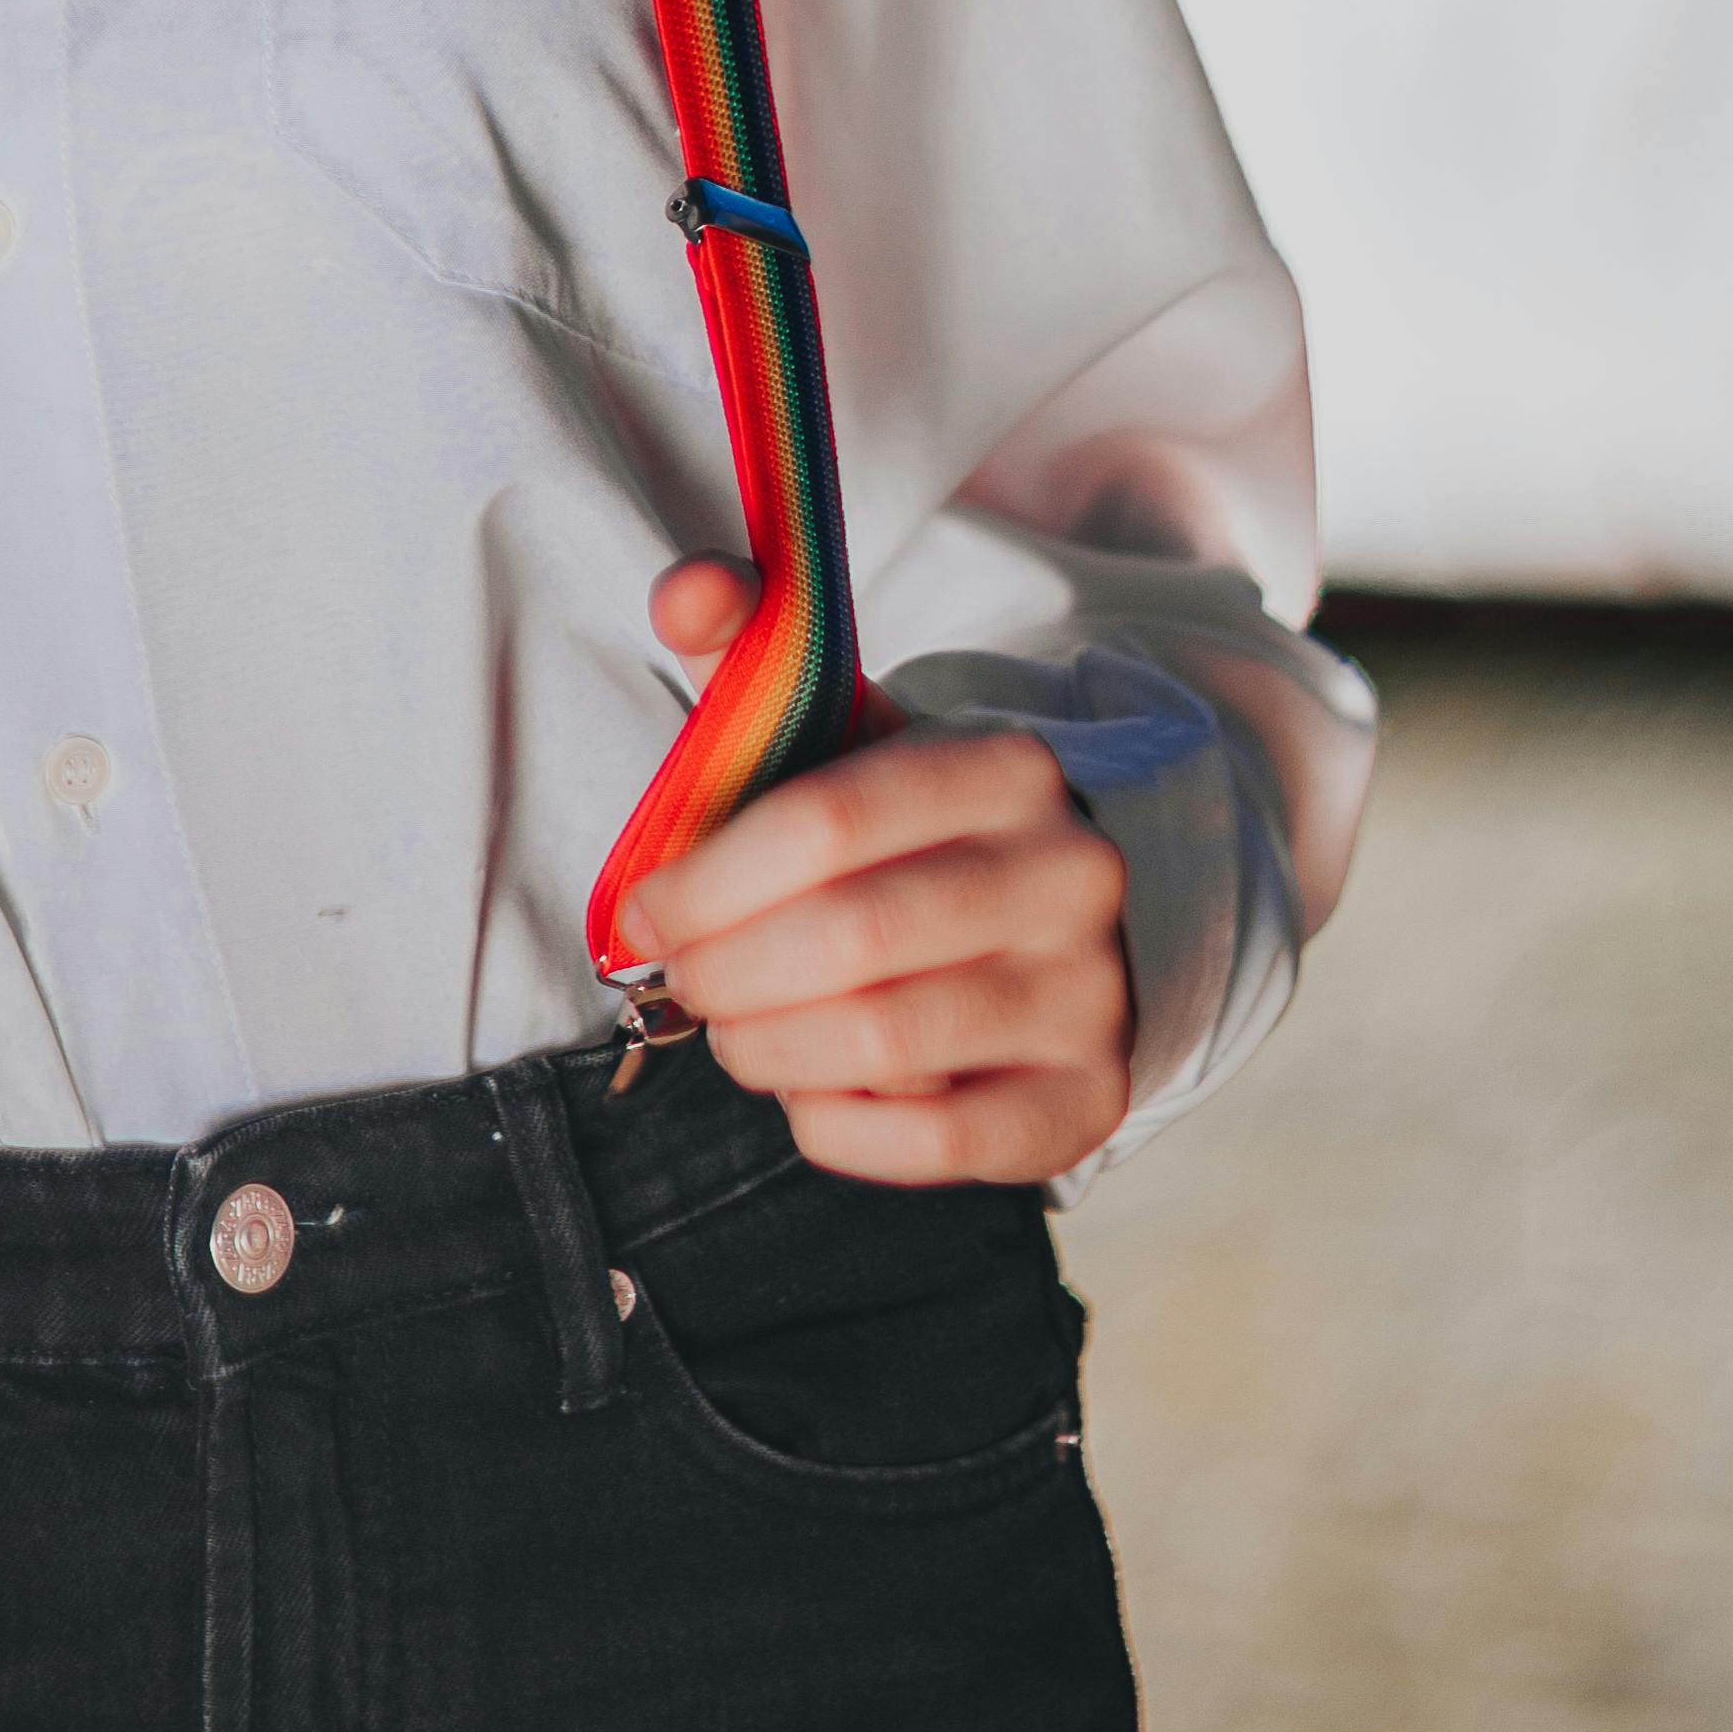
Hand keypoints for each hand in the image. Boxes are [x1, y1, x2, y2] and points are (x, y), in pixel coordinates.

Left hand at [617, 558, 1132, 1185]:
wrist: (1064, 919)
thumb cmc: (910, 828)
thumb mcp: (844, 729)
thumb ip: (751, 651)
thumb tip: (685, 589)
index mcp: (1004, 766)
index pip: (825, 822)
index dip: (705, 880)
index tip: (641, 914)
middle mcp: (1068, 876)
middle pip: (850, 939)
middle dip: (725, 973)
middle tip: (681, 985)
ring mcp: (1091, 994)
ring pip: (888, 1044)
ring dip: (768, 1051)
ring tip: (733, 1035)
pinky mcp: (1090, 1100)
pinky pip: (941, 1142)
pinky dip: (841, 1128)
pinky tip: (806, 1095)